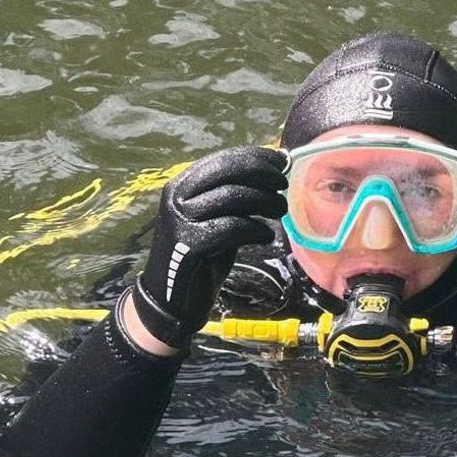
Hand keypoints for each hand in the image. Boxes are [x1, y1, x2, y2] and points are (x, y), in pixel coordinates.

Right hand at [130, 146, 287, 348]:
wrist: (173, 299)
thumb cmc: (202, 257)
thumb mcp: (218, 220)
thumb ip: (237, 198)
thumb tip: (274, 171)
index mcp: (182, 185)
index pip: (223, 159)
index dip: (256, 157)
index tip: (281, 162)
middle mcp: (177, 197)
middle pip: (228, 172)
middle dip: (263, 174)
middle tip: (284, 186)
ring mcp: (180, 220)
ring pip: (232, 197)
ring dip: (265, 201)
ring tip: (280, 211)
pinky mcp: (188, 244)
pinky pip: (232, 227)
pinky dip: (256, 229)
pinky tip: (266, 236)